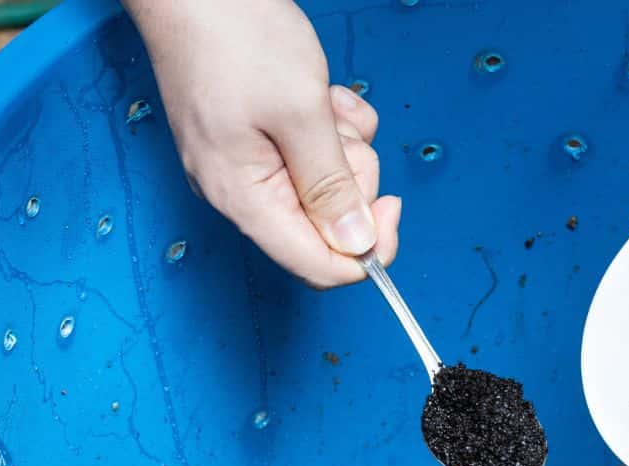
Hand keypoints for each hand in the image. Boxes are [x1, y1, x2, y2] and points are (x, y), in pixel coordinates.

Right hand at [123, 0, 400, 287]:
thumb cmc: (235, 36)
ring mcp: (246, 164)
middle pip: (325, 225)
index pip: (317, 267)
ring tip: (325, 102)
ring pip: (325, 183)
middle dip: (354, 179)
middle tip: (344, 132)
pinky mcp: (256, 139)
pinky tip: (321, 94)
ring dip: (344, 143)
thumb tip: (357, 246)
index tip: (393, 205)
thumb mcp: (301, 113)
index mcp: (245, 199)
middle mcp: (240, 192)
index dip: (366, 251)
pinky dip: (331, 125)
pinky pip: (314, 151)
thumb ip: (331, 186)